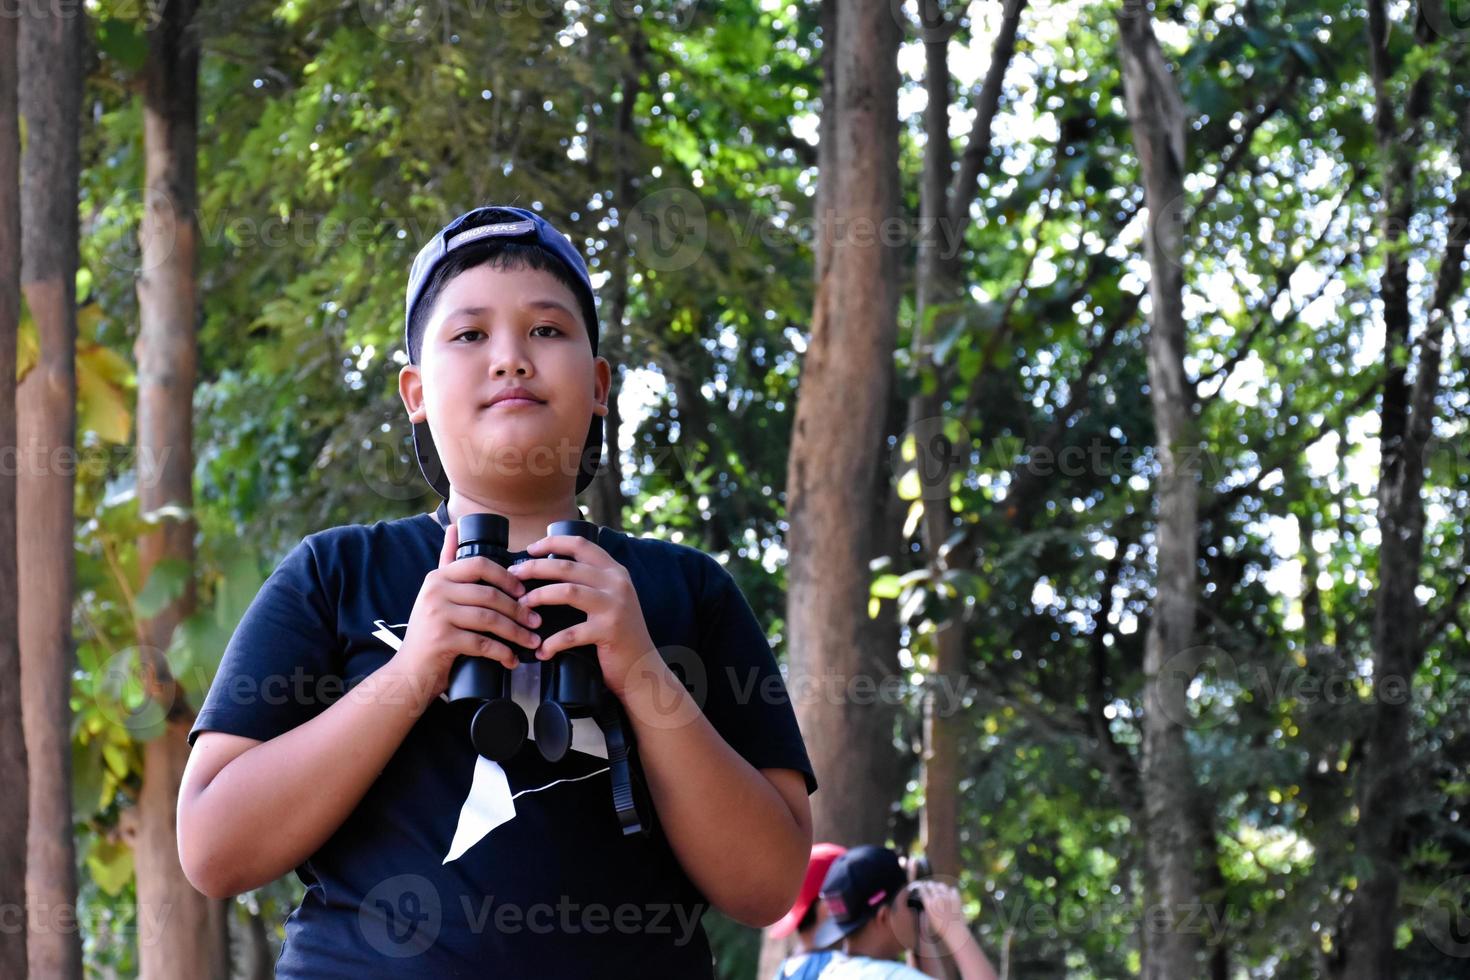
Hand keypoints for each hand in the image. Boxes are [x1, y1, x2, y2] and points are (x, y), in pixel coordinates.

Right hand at [392, 522, 543, 698]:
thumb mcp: (435, 593)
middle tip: (535, 621)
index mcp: (438, 577)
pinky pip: (482, 644)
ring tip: (531, 641)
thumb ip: (447, 562)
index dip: (506, 577)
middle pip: (489, 594)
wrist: (409, 672)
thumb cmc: (430, 633)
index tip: (523, 591)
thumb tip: (454, 527)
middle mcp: (435, 591)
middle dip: (518, 609)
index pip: (479, 564)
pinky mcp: (442, 640)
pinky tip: (512, 659)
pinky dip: (502, 653)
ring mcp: (437, 615)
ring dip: (516, 632)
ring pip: (489, 619)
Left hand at [508, 533, 656, 698]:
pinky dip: (552, 642)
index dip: (552, 542)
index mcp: (614, 571)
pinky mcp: (610, 630)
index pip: (581, 545)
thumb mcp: (611, 599)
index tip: (530, 549)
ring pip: (567, 591)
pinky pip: (572, 633)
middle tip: (514, 576)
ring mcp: (615, 605)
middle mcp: (617, 583)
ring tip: (522, 606)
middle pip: (567, 566)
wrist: (642, 665)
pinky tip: (541, 650)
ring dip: (538, 597)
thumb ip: (591, 582)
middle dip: (534, 568)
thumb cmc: (619, 633)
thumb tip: (548, 570)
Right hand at [908, 879, 973, 956]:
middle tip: (929, 885)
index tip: (921, 886)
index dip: (921, 887)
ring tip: (938, 888)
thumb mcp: (929, 919)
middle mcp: (937, 898)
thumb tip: (926, 901)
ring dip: (939, 886)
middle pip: (931, 885)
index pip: (922, 890)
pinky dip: (950, 891)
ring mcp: (947, 897)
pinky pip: (952, 889)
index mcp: (929, 904)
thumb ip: (927, 908)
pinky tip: (950, 894)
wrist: (955, 931)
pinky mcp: (956, 898)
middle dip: (929, 885)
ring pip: (941, 885)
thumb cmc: (941, 928)